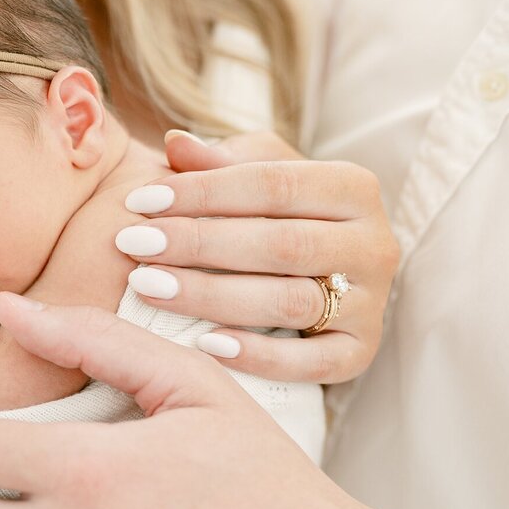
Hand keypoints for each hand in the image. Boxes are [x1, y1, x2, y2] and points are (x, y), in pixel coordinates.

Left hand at [118, 130, 398, 382]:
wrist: (326, 275)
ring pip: (291, 302)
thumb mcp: (256, 177)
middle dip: (199, 244)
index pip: (273, 183)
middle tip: (134, 245)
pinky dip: (260, 357)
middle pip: (282, 244)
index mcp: (354, 188)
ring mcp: (373, 303)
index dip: (203, 192)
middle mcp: (374, 244)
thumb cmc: (279, 215)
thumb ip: (219, 162)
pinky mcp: (361, 352)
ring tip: (149, 287)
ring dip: (213, 296)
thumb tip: (177, 144)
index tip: (140, 201)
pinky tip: (204, 345)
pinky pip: (313, 364)